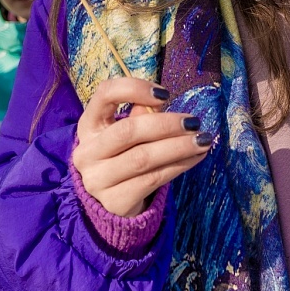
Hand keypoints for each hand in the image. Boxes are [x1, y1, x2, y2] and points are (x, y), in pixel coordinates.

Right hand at [73, 77, 211, 216]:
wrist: (113, 200)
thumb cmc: (124, 155)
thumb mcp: (127, 133)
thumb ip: (140, 116)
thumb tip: (159, 103)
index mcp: (89, 125)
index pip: (105, 94)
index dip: (134, 88)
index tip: (165, 94)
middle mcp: (87, 152)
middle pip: (128, 131)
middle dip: (166, 125)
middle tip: (193, 122)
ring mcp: (97, 180)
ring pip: (143, 158)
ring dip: (179, 147)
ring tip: (203, 140)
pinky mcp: (114, 202)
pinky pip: (153, 179)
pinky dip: (179, 166)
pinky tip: (196, 157)